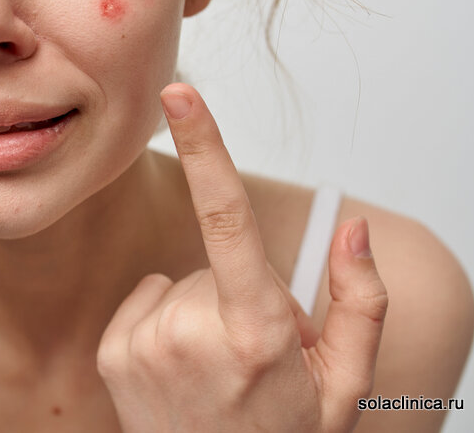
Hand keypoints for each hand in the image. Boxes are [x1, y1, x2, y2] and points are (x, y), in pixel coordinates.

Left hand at [98, 83, 388, 431]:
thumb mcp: (347, 380)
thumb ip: (360, 298)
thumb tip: (353, 227)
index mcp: (256, 331)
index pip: (227, 217)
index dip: (205, 146)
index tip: (179, 94)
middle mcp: (192, 333)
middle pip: (216, 260)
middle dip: (239, 292)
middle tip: (250, 353)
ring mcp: (144, 345)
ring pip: (180, 280)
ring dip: (202, 311)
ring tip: (215, 367)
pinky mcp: (113, 352)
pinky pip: (146, 298)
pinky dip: (164, 322)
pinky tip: (180, 368)